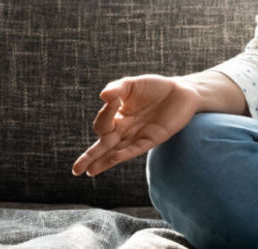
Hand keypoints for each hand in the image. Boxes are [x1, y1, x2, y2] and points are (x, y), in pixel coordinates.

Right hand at [71, 74, 200, 176]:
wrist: (182, 91)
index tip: (112, 98)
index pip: (103, 122)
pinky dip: (122, 155)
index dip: (105, 112)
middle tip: (75, 170)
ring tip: (88, 172)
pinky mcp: (152, 139)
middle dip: (90, 157)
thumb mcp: (132, 84)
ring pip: (116, 152)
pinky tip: (111, 160)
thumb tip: (103, 95)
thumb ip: (117, 89)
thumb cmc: (155, 87)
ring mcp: (137, 136)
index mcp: (118, 116)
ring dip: (103, 161)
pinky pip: (134, 149)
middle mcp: (125, 129)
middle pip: (103, 145)